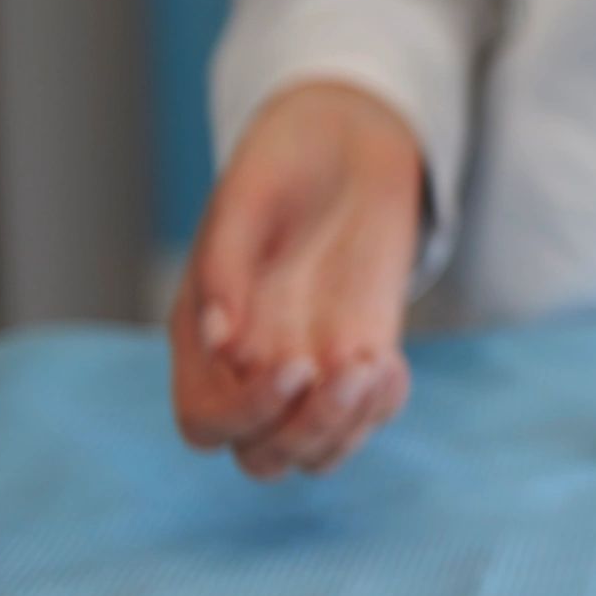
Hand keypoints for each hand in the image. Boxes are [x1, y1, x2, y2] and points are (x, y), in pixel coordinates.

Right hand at [168, 81, 423, 479]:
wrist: (341, 139)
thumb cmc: (281, 163)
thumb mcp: (249, 199)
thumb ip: (227, 265)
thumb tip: (222, 340)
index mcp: (202, 337)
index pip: (206, 421)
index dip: (247, 412)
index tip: (294, 366)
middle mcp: (250, 366)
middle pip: (262, 455)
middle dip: (305, 432)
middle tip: (348, 370)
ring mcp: (309, 367)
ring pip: (316, 452)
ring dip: (348, 428)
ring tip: (375, 366)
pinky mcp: (360, 355)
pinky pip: (368, 416)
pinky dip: (383, 406)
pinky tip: (393, 362)